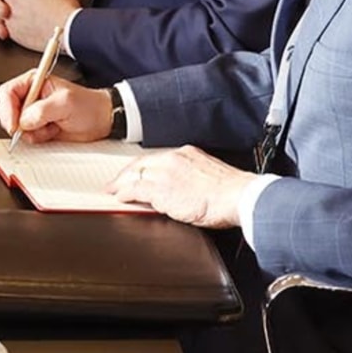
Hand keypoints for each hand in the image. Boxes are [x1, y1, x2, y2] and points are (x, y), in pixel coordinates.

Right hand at [0, 71, 111, 144]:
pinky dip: (37, 138)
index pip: (8, 92)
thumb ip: (42, 110)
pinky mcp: (37, 128)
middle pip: (6, 109)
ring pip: (15, 125)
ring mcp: (33, 114)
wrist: (102, 120)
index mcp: (34, 82)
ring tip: (49, 127)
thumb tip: (24, 120)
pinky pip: (26, 136)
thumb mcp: (65, 103)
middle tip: (29, 128)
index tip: (14, 123)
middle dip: (16, 122)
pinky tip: (51, 132)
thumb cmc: (89, 105)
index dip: (7, 108)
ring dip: (30, 131)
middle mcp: (31, 97)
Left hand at [107, 146, 250, 227]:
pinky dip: (124, 194)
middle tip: (115, 182)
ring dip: (121, 184)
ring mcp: (166, 173)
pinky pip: (135, 190)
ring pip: (135, 175)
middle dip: (126, 173)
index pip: (157, 159)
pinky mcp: (161, 190)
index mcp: (187, 154)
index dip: (143, 167)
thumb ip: (193, 177)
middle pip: (141, 164)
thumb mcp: (210, 175)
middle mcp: (173, 159)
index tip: (136, 173)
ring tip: (112, 191)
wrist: (240, 197)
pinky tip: (119, 198)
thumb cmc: (232, 192)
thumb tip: (186, 188)